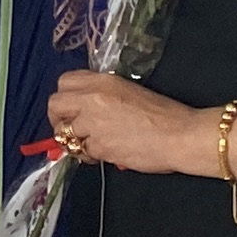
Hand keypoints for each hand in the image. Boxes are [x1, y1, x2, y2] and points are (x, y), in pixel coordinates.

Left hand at [46, 69, 200, 177]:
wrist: (181, 135)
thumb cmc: (163, 114)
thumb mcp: (129, 91)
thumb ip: (102, 94)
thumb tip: (85, 105)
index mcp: (102, 82)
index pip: (64, 82)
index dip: (65, 97)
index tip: (72, 108)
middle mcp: (93, 99)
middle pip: (55, 105)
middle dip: (58, 119)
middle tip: (70, 130)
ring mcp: (94, 123)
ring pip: (65, 132)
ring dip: (75, 140)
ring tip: (92, 145)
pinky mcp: (100, 146)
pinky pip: (84, 151)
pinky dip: (90, 155)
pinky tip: (105, 154)